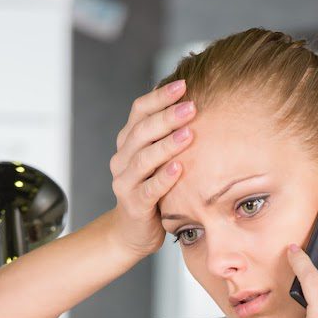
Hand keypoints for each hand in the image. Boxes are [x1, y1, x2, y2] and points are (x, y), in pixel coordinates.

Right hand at [109, 79, 196, 258]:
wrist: (133, 232)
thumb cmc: (154, 192)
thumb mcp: (158, 161)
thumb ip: (167, 137)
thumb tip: (196, 103)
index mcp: (128, 142)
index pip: (139, 111)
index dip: (159, 97)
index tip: (184, 85)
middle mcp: (122, 159)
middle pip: (142, 131)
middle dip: (167, 117)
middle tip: (191, 106)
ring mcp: (125, 182)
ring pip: (143, 159)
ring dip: (167, 145)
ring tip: (189, 133)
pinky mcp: (134, 205)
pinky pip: (149, 189)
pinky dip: (164, 178)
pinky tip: (179, 168)